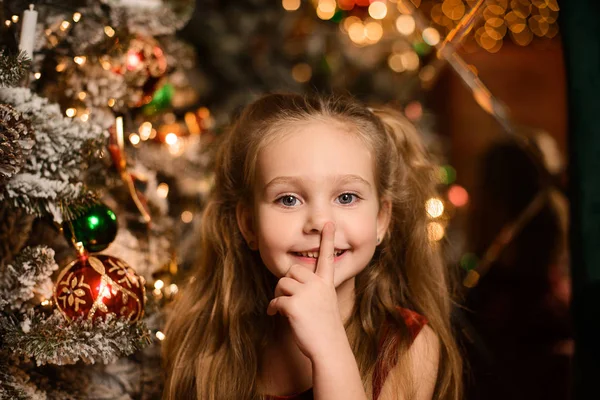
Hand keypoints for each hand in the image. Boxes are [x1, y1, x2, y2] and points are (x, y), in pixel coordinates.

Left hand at [267, 222, 346, 360]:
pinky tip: (276, 315)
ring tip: (283, 308)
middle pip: (294, 269)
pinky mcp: (294, 305)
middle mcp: (318, 285)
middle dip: (287, 282)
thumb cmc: (324, 329)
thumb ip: (312, 291)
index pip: (327, 257)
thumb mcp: (324, 304)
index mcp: (326, 284)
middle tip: (287, 297)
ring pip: (282, 283)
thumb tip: (289, 286)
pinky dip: (273, 308)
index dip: (327, 240)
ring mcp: (306, 294)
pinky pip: (276, 300)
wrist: (329, 348)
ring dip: (278, 295)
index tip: (329, 223)